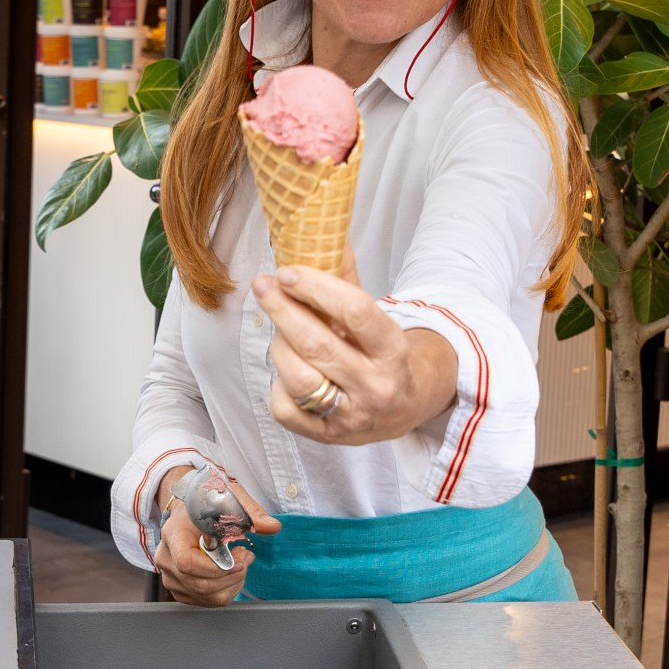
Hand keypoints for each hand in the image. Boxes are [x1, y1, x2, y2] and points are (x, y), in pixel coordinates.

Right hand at [153, 465, 279, 607]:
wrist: (188, 512)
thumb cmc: (206, 505)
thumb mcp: (228, 499)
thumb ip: (251, 512)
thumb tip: (272, 526)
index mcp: (173, 534)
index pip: (187, 562)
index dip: (216, 568)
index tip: (238, 559)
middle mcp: (166, 558)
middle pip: (200, 584)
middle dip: (233, 575)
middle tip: (246, 556)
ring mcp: (171, 577)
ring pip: (207, 596)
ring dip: (232, 583)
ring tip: (240, 563)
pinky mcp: (180, 589)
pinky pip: (207, 601)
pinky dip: (226, 590)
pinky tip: (231, 573)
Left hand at [254, 265, 457, 446]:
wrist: (406, 407)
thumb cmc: (382, 355)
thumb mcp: (375, 319)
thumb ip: (347, 280)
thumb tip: (324, 231)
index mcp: (393, 351)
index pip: (355, 312)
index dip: (316, 287)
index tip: (288, 271)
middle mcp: (376, 387)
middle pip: (317, 345)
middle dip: (282, 310)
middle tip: (262, 286)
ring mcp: (351, 416)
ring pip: (297, 376)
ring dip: (280, 346)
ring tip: (281, 331)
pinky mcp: (327, 436)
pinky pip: (285, 407)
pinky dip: (278, 384)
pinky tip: (289, 371)